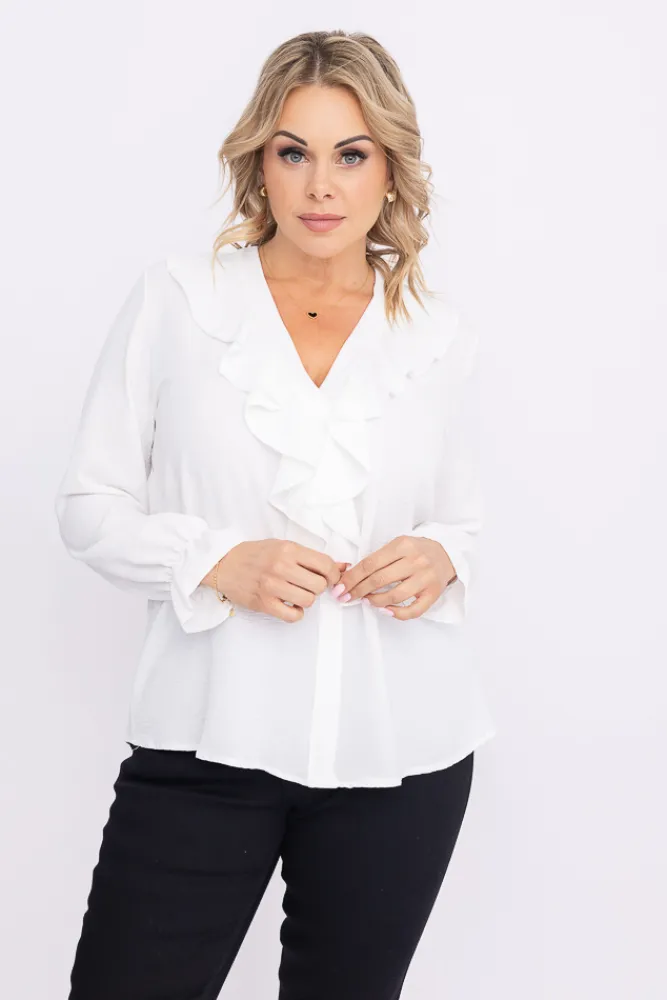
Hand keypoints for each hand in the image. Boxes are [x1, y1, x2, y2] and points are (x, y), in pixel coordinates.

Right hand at [201, 540, 346, 622]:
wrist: (223, 563)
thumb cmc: (255, 554)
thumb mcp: (283, 547)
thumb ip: (310, 557)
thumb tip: (342, 566)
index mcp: (288, 549)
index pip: (325, 565)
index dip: (333, 574)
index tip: (329, 578)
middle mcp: (281, 567)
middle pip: (319, 585)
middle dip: (318, 587)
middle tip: (308, 584)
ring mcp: (272, 586)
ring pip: (309, 601)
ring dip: (307, 599)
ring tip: (297, 593)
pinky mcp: (264, 603)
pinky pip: (293, 616)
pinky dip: (296, 613)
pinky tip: (290, 605)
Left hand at [337, 535, 455, 620]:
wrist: (447, 554)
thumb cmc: (417, 551)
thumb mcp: (398, 545)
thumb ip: (379, 558)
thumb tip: (351, 576)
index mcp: (403, 545)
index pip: (370, 564)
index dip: (352, 577)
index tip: (340, 587)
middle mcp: (416, 561)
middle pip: (379, 579)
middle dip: (358, 590)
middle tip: (346, 597)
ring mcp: (426, 578)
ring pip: (395, 596)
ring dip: (375, 601)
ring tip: (366, 600)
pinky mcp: (433, 594)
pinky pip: (413, 610)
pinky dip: (396, 613)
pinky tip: (385, 610)